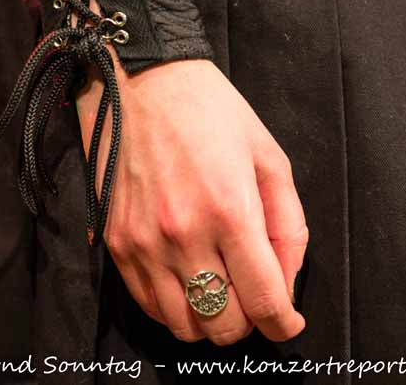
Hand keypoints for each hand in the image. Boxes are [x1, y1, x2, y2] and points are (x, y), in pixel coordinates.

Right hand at [76, 3, 307, 345]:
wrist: (142, 79)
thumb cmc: (211, 110)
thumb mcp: (268, 156)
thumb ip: (289, 225)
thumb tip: (287, 283)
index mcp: (230, 209)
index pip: (264, 301)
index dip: (284, 324)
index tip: (288, 322)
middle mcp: (184, 234)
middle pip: (223, 325)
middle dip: (250, 322)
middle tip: (254, 298)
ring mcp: (144, 241)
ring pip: (183, 325)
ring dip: (210, 320)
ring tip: (220, 289)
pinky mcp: (116, 240)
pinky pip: (146, 303)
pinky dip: (173, 307)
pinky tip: (187, 281)